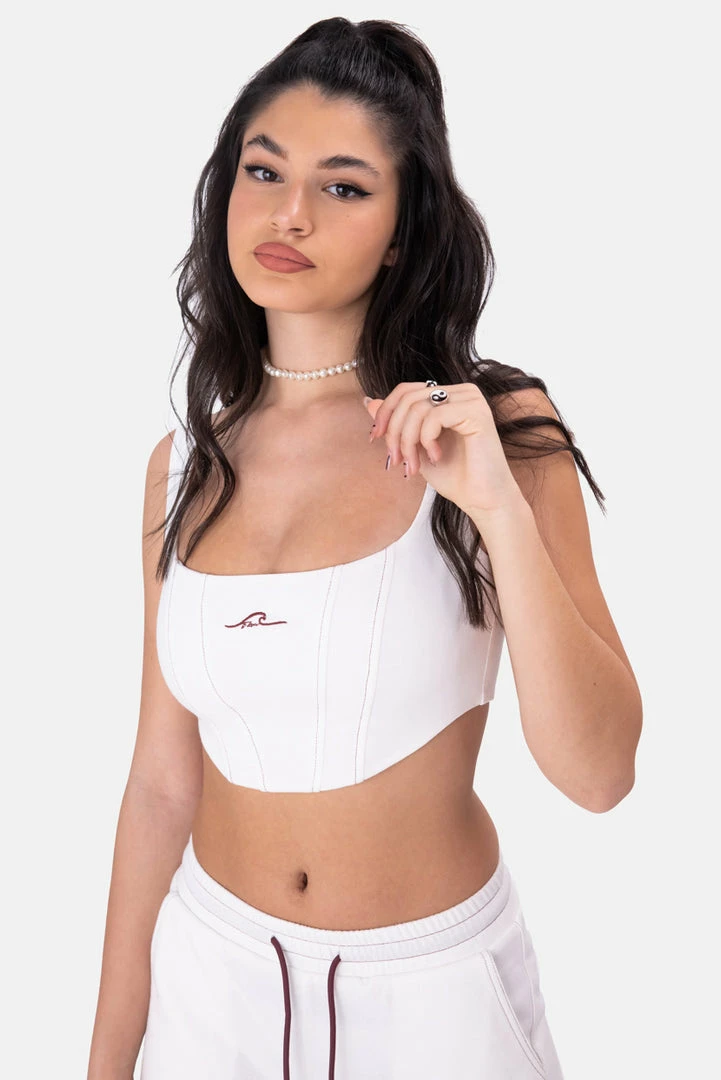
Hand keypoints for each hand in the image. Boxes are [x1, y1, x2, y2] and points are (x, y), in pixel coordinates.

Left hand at [364, 381, 522, 516]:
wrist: (481, 500)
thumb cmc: (454, 477)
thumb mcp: (414, 447)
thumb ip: (396, 424)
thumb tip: (368, 401)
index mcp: (448, 397)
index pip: (406, 390)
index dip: (386, 412)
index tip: (375, 439)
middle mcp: (461, 392)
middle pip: (408, 397)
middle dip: (394, 432)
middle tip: (395, 461)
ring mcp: (471, 399)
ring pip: (418, 407)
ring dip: (407, 441)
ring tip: (414, 465)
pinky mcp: (477, 411)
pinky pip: (435, 415)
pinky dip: (426, 439)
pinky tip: (436, 456)